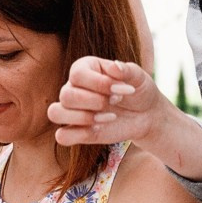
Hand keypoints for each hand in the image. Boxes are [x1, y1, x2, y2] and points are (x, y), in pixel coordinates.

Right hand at [48, 56, 165, 149]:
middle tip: (117, 101)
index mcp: (85, 69)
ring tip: (108, 117)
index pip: (77, 74)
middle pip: (66, 95)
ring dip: (82, 117)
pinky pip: (62, 136)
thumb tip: (115, 66)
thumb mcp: (138, 76)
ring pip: (55, 113)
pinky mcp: (77, 131)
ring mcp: (73, 111)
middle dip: (95, 101)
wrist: (146, 114)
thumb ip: (126, 70)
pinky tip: (100, 129)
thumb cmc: (138, 90)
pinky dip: (80, 134)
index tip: (123, 89)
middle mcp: (73, 88)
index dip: (100, 84)